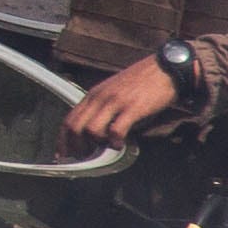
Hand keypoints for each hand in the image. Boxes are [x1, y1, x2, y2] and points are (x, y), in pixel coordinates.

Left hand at [64, 54, 185, 147]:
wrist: (164, 68)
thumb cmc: (140, 82)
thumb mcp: (112, 91)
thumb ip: (101, 108)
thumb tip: (92, 132)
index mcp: (93, 94)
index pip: (68, 119)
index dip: (63, 140)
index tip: (64, 155)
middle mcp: (99, 97)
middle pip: (75, 127)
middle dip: (76, 147)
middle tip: (86, 159)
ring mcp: (115, 102)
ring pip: (91, 130)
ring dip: (97, 144)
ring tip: (108, 147)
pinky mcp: (132, 108)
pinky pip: (115, 130)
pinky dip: (116, 142)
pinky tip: (121, 144)